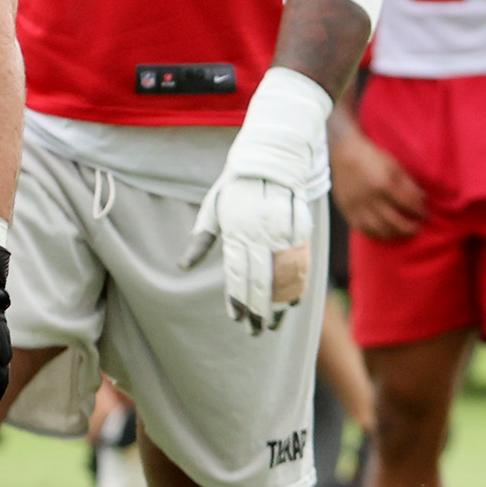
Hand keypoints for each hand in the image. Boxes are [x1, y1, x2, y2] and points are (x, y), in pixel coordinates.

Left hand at [180, 68, 324, 333]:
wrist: (276, 155)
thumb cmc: (238, 182)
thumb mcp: (213, 206)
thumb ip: (202, 238)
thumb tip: (183, 266)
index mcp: (237, 229)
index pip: (237, 274)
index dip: (238, 300)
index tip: (237, 319)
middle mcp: (261, 234)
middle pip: (260, 281)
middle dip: (257, 310)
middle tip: (255, 331)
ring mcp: (284, 233)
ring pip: (283, 277)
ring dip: (278, 304)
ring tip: (272, 324)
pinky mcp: (302, 231)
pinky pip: (301, 265)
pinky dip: (297, 286)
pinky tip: (291, 303)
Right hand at [330, 126, 423, 242]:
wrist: (343, 153)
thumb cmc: (370, 157)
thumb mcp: (394, 165)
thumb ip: (408, 183)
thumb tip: (422, 198)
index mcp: (385, 184)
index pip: (409, 204)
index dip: (420, 211)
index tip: (425, 214)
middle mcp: (372, 198)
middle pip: (396, 222)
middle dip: (410, 228)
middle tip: (418, 227)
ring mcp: (359, 207)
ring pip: (380, 230)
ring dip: (395, 234)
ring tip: (404, 233)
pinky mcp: (348, 211)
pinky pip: (364, 230)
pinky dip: (377, 235)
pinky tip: (385, 234)